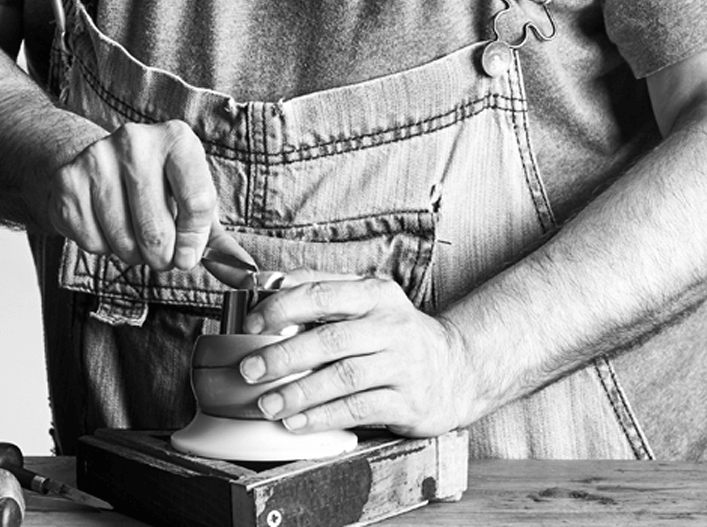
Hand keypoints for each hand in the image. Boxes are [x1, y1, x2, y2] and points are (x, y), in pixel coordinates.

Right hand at [39, 120, 219, 270]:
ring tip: (133, 234)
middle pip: (158, 230)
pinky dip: (102, 247)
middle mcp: (137, 141)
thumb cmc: (156, 184)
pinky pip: (92, 242)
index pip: (197, 203)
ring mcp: (99, 158)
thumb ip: (217, 239)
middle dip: (162, 256)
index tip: (188, 256)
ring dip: (133, 254)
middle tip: (160, 251)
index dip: (194, 242)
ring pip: (124, 242)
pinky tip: (106, 226)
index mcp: (177, 139)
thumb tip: (245, 273)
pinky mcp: (70, 182)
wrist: (96, 162)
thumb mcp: (192, 200)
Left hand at [237, 272, 477, 438]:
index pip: (322, 294)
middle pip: (329, 339)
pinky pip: (359, 409)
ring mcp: (402, 364)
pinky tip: (298, 422)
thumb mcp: (368, 301)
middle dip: (283, 356)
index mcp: (375, 294)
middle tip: (250, 370)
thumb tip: (267, 282)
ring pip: (343, 378)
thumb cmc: (396, 334)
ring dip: (299, 393)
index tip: (251, 326)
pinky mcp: (409, 401)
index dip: (282, 309)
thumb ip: (322, 289)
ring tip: (268, 403)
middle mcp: (391, 326)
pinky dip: (324, 417)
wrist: (456, 368)